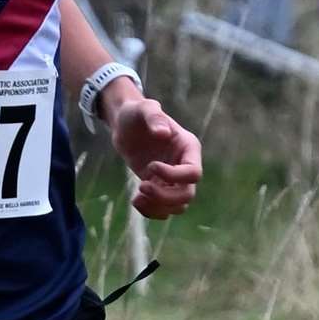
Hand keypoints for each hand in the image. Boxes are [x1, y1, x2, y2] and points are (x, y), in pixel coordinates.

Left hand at [107, 94, 201, 219]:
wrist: (125, 124)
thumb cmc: (137, 113)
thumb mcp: (144, 108)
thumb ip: (154, 116)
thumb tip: (163, 133)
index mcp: (188, 148)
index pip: (193, 173)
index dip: (174, 176)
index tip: (151, 166)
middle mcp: (185, 165)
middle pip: (187, 194)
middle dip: (165, 196)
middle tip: (142, 187)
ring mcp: (173, 179)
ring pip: (178, 206)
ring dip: (158, 207)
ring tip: (137, 198)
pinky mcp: (160, 187)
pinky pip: (164, 209)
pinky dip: (152, 211)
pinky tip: (136, 201)